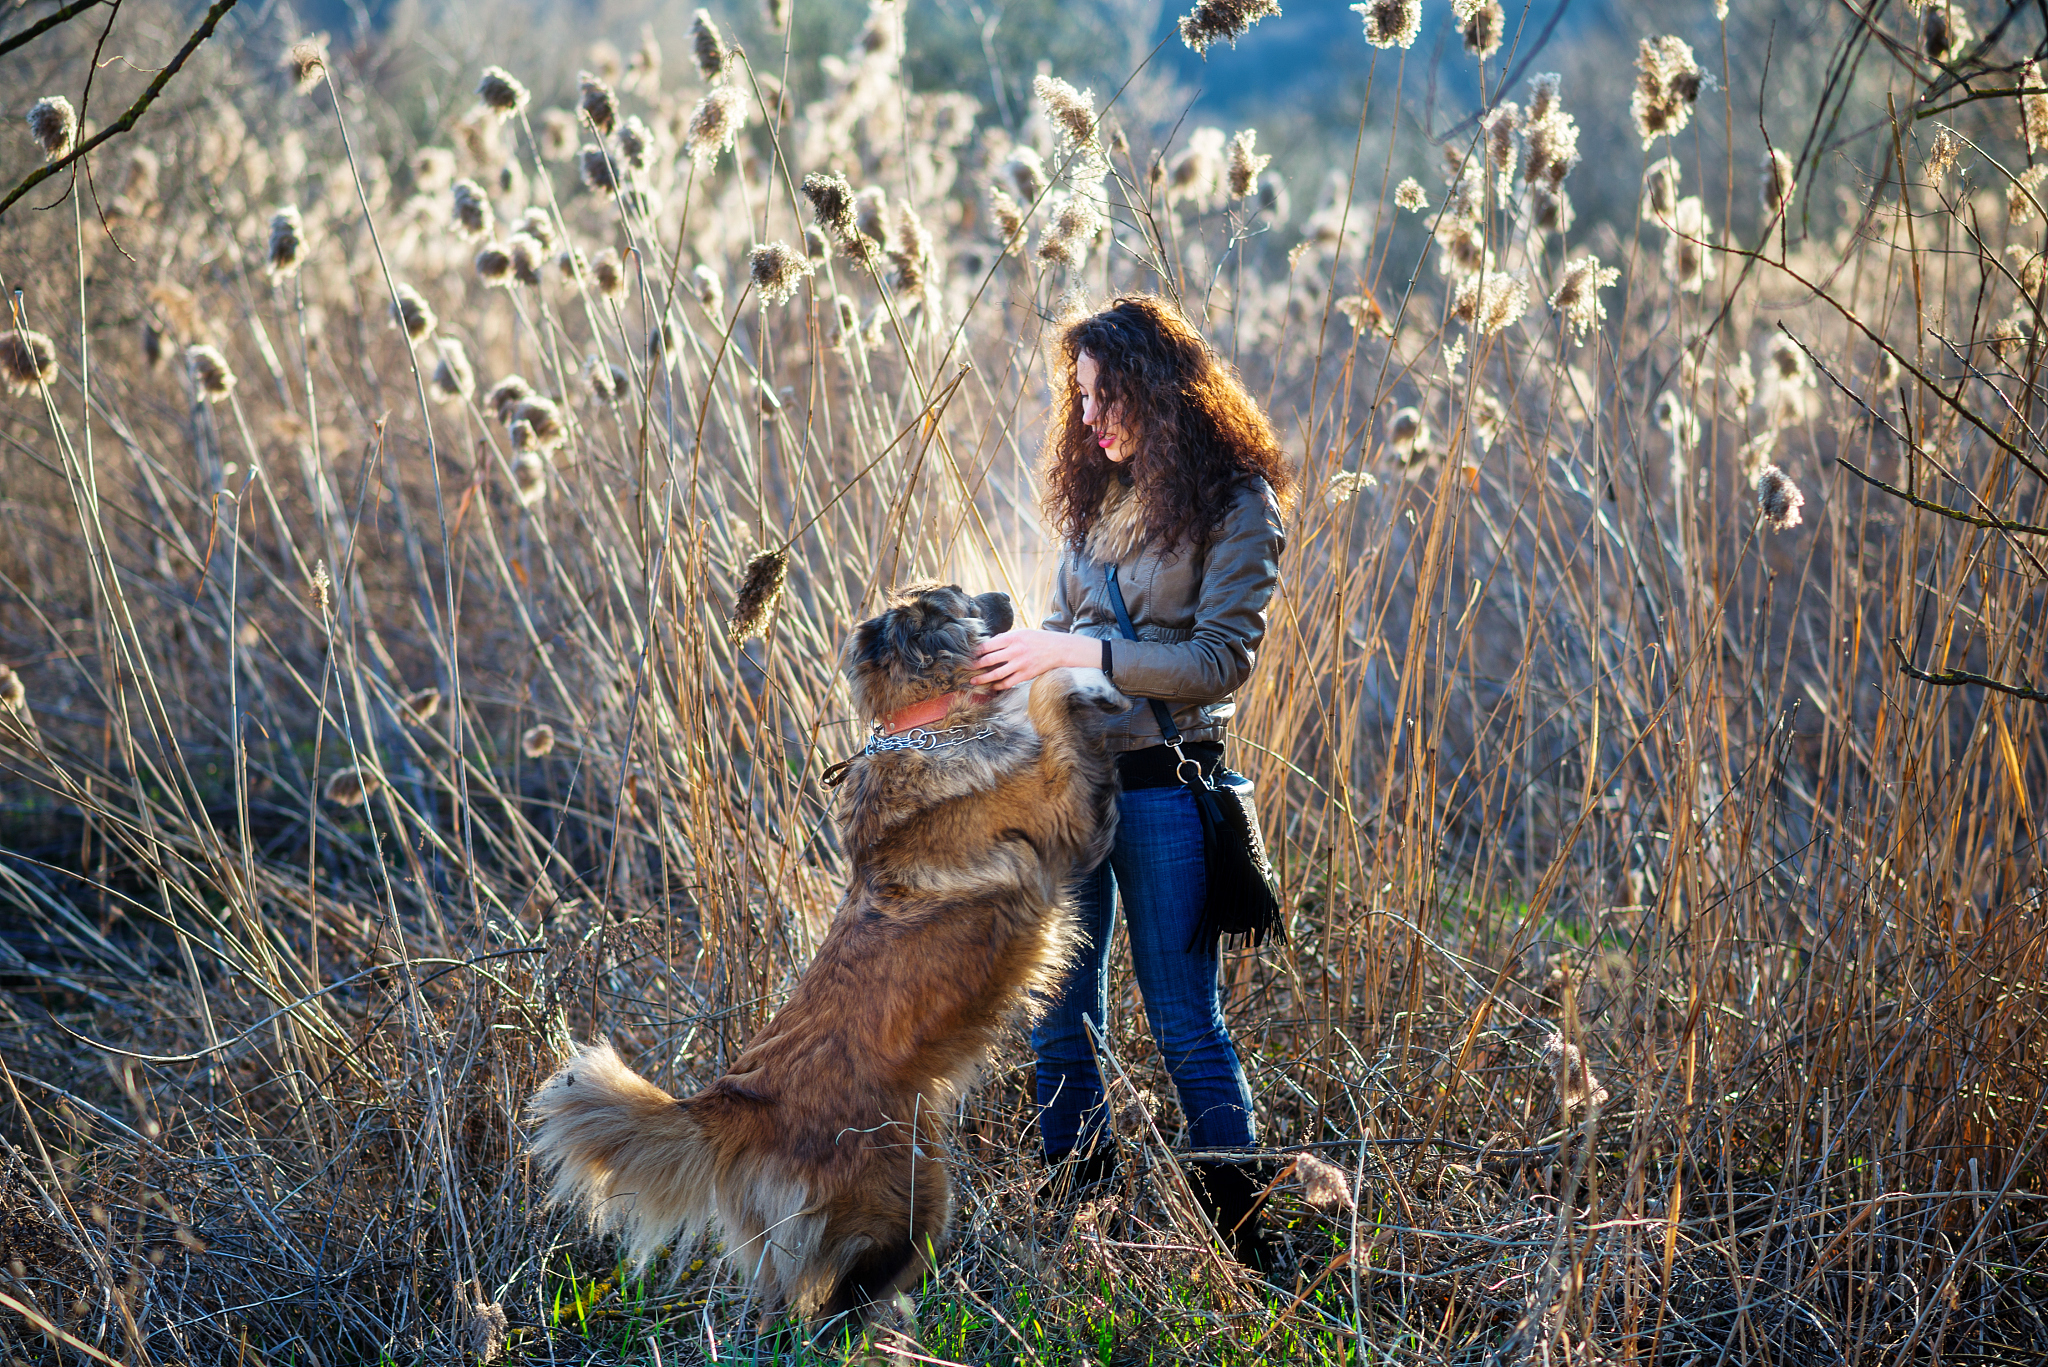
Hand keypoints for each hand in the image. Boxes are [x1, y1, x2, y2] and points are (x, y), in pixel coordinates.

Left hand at [972, 629, 1100, 689]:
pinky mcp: (1026, 674)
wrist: (1058, 649)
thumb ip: (1004, 638)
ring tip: (973, 681)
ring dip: (983, 678)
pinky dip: (999, 685)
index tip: (966, 656)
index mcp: (1012, 638)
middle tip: (965, 669)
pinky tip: (992, 686)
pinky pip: (1009, 682)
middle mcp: (1015, 650)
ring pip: (997, 673)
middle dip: (975, 665)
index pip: (988, 645)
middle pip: (989, 660)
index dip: (975, 652)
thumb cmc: (1037, 639)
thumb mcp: (1021, 632)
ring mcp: (1021, 664)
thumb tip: (987, 644)